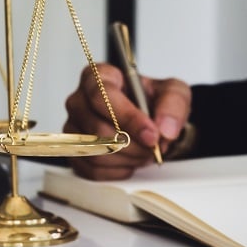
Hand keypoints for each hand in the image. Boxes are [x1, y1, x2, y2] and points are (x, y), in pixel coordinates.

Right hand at [63, 63, 190, 179]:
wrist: (147, 120)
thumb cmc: (152, 101)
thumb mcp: (173, 93)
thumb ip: (173, 105)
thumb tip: (164, 128)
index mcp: (99, 76)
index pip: (102, 97)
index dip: (127, 118)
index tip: (151, 134)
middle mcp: (79, 100)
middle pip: (97, 128)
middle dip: (132, 144)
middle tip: (153, 146)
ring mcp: (73, 127)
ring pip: (96, 152)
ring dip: (127, 158)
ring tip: (144, 151)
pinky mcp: (74, 152)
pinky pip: (92, 169)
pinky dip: (118, 170)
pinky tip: (130, 160)